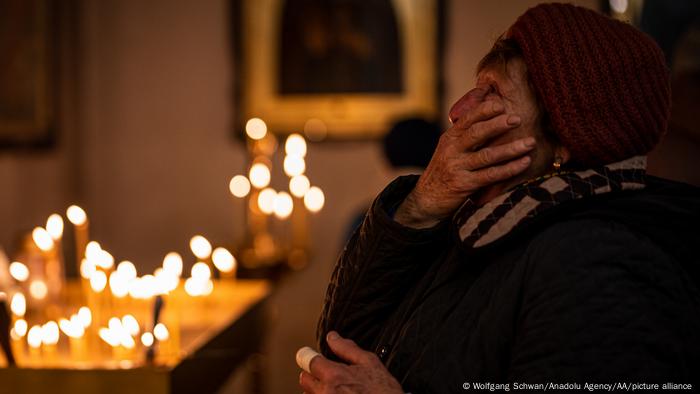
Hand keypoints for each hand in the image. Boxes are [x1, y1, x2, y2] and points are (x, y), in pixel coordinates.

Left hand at [299, 331, 402, 393]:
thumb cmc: (383, 391)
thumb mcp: (369, 363)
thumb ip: (347, 348)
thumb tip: (332, 337)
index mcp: (333, 375)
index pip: (309, 361)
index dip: (311, 357)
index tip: (312, 356)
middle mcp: (325, 393)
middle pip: (304, 379)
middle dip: (314, 374)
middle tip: (328, 375)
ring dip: (317, 390)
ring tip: (337, 389)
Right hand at [394, 89, 534, 227]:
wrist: (427, 199)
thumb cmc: (445, 171)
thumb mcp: (449, 149)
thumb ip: (465, 136)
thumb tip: (490, 117)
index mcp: (449, 138)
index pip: (467, 119)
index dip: (484, 111)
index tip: (502, 105)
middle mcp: (452, 150)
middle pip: (477, 133)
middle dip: (498, 125)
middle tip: (518, 119)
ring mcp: (457, 167)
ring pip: (487, 155)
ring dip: (511, 148)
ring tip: (530, 142)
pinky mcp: (464, 185)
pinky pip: (491, 175)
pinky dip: (509, 169)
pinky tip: (524, 163)